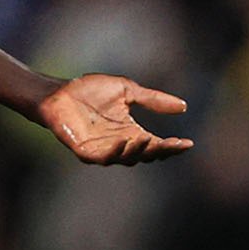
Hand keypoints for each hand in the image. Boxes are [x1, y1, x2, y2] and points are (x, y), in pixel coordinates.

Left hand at [38, 73, 194, 164]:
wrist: (60, 91)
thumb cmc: (90, 90)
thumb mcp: (128, 91)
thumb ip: (153, 99)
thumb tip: (184, 107)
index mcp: (131, 131)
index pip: (156, 144)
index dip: (172, 147)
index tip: (188, 144)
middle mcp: (120, 144)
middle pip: (145, 155)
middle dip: (161, 151)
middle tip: (174, 144)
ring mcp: (103, 150)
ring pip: (127, 159)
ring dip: (139, 151)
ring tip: (149, 140)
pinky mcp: (86, 151)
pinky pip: (104, 158)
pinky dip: (116, 152)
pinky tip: (124, 141)